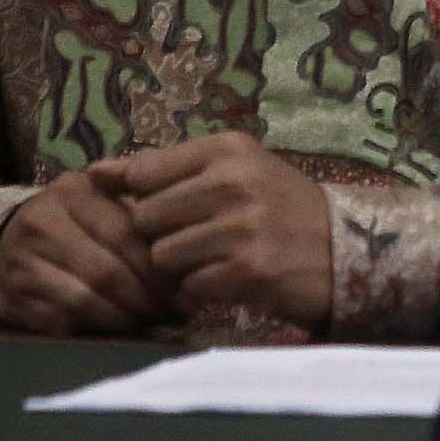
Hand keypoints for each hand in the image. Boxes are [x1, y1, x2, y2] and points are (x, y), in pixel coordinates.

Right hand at [0, 169, 169, 335]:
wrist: (0, 239)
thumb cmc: (71, 219)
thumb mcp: (100, 197)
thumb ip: (139, 205)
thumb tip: (189, 241)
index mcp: (76, 192)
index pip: (126, 233)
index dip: (158, 266)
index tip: (183, 286)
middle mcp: (44, 223)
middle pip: (108, 271)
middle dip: (146, 297)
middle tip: (171, 311)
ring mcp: (23, 262)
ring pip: (85, 299)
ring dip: (123, 318)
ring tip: (148, 321)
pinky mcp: (11, 298)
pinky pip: (60, 320)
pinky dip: (93, 329)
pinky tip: (115, 330)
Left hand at [88, 133, 332, 323]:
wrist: (347, 248)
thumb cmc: (280, 207)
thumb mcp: (233, 172)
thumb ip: (163, 171)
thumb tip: (92, 173)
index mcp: (227, 149)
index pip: (144, 172)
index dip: (144, 200)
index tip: (168, 210)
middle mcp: (232, 181)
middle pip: (145, 218)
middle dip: (161, 236)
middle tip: (197, 239)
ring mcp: (239, 227)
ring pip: (161, 256)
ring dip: (181, 267)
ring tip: (214, 260)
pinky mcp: (245, 270)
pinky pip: (188, 287)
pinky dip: (201, 291)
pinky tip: (229, 280)